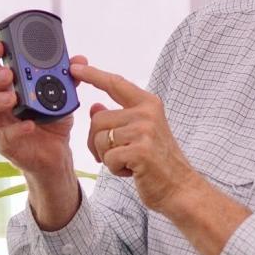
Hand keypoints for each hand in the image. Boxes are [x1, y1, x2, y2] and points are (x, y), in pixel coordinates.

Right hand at [0, 42, 85, 229]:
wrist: (56, 153)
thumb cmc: (50, 118)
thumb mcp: (60, 95)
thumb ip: (66, 77)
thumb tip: (79, 59)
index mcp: (1, 85)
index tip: (0, 46)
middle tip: (8, 74)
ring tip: (13, 98)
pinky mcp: (4, 145)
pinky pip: (3, 137)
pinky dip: (15, 129)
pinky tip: (29, 124)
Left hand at [70, 61, 199, 212]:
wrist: (180, 187)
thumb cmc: (158, 161)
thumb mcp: (140, 133)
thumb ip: (119, 117)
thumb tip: (95, 107)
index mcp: (148, 104)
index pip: (115, 83)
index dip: (92, 75)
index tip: (75, 67)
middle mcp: (147, 113)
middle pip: (98, 120)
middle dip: (97, 142)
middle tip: (114, 155)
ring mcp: (144, 131)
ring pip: (100, 139)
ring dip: (107, 157)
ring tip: (128, 162)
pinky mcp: (140, 151)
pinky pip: (107, 157)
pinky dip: (114, 168)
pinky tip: (132, 170)